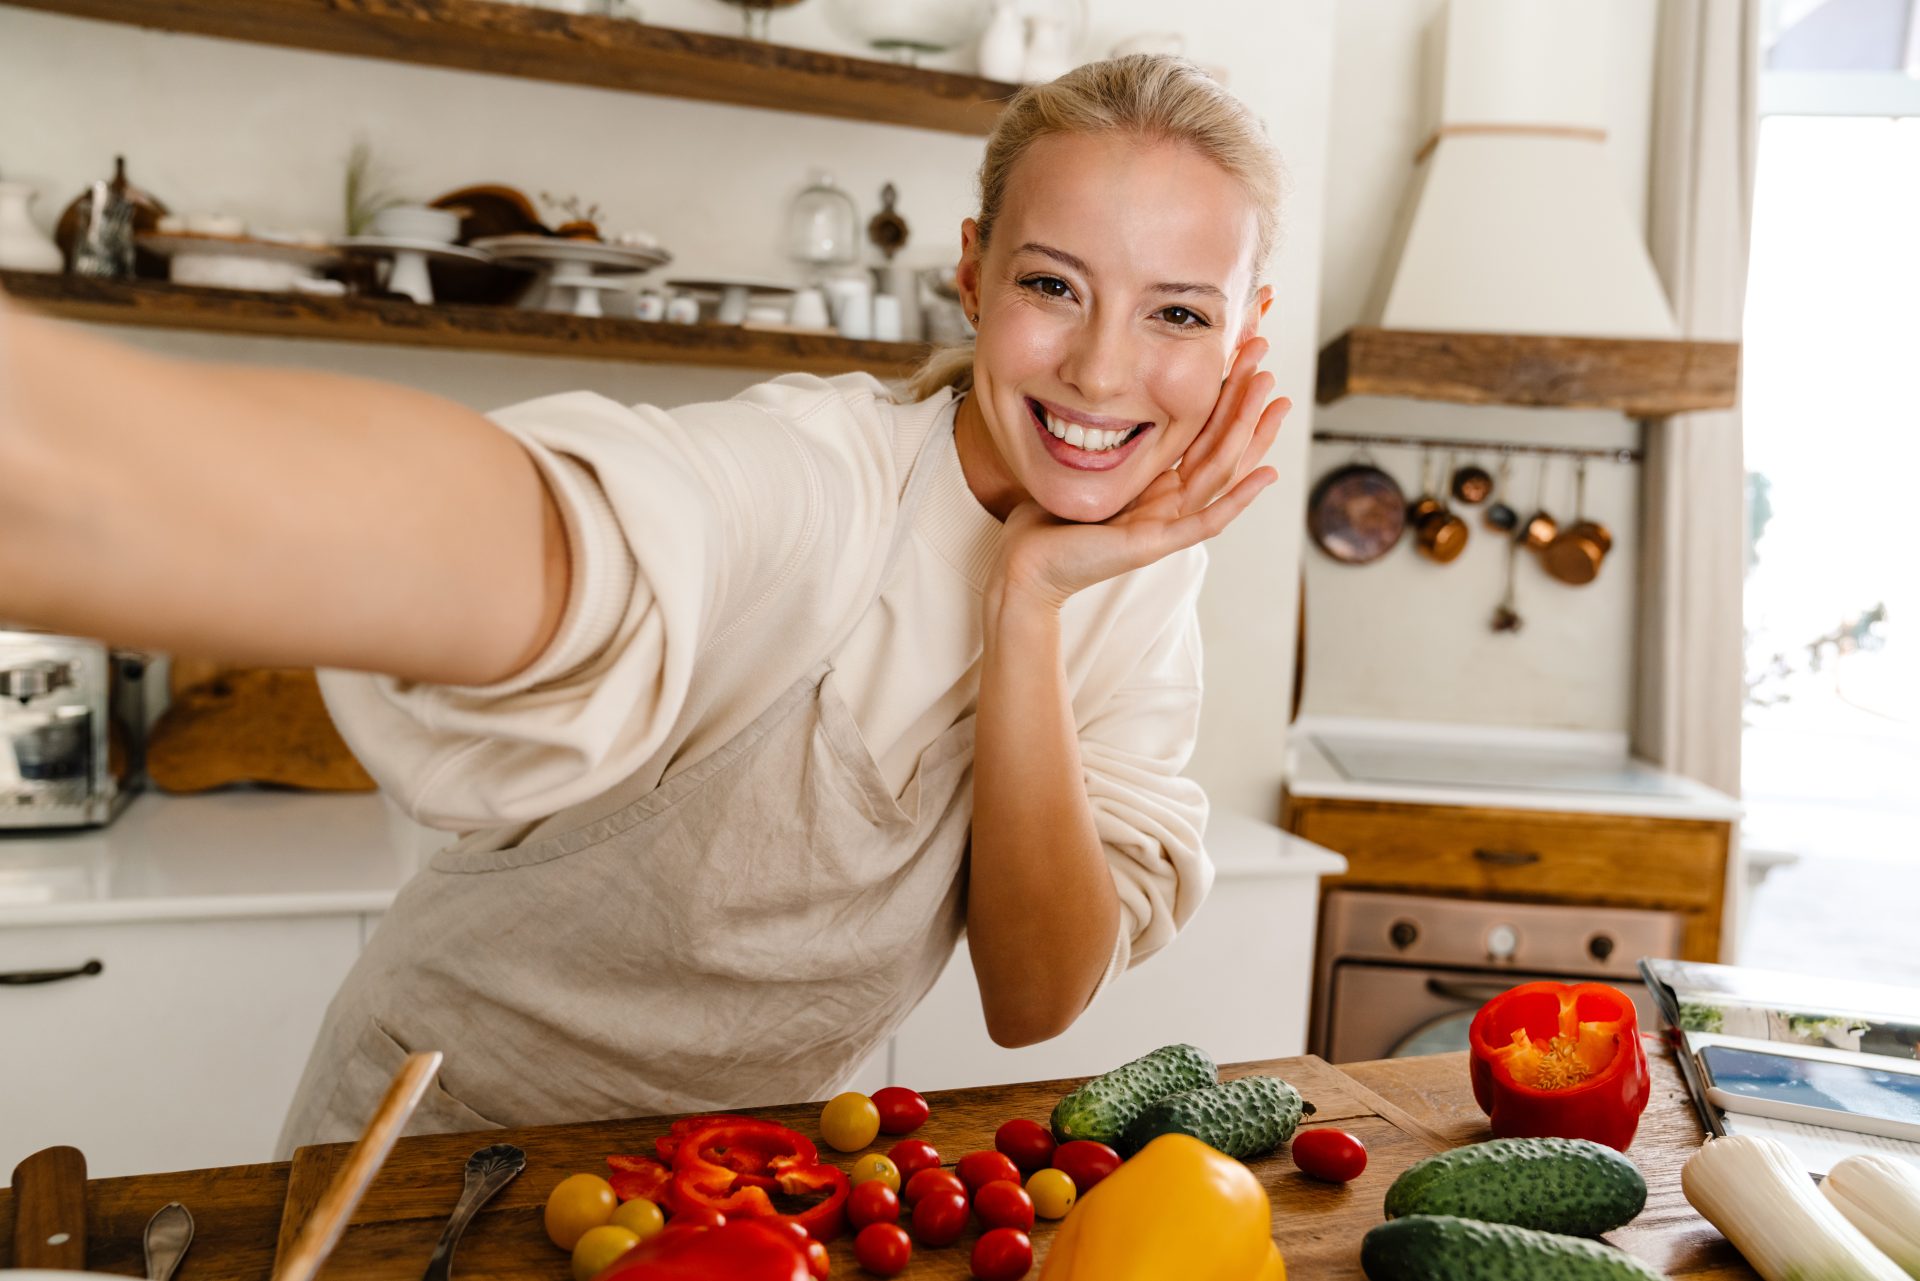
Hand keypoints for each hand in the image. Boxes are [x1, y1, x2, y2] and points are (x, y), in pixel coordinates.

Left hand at [993, 337, 1290, 611]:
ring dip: (1250, 436)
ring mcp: (1165, 523)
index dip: (1222, 397)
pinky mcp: (1154, 543)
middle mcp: (1166, 501)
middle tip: (1268, 364)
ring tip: (1275, 400)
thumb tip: (1108, 394)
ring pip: (1220, 474)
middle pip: (1219, 447)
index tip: (1240, 358)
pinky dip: (1238, 499)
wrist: (1025, 564)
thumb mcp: (1084, 465)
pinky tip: (1267, 474)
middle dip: (1245, 404)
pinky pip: (1205, 520)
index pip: (1199, 433)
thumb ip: (1107, 440)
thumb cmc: (1045, 519)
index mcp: (1153, 482)